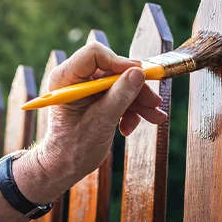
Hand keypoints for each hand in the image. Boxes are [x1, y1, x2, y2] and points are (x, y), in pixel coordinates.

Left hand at [14, 42, 166, 202]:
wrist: (66, 167)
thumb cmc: (74, 148)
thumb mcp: (101, 121)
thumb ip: (120, 96)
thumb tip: (139, 72)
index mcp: (66, 78)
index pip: (95, 54)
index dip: (119, 62)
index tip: (140, 75)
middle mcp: (76, 79)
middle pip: (113, 70)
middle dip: (135, 88)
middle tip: (155, 102)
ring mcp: (87, 88)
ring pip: (121, 84)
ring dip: (138, 101)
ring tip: (155, 117)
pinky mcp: (97, 98)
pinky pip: (119, 95)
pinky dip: (130, 110)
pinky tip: (130, 127)